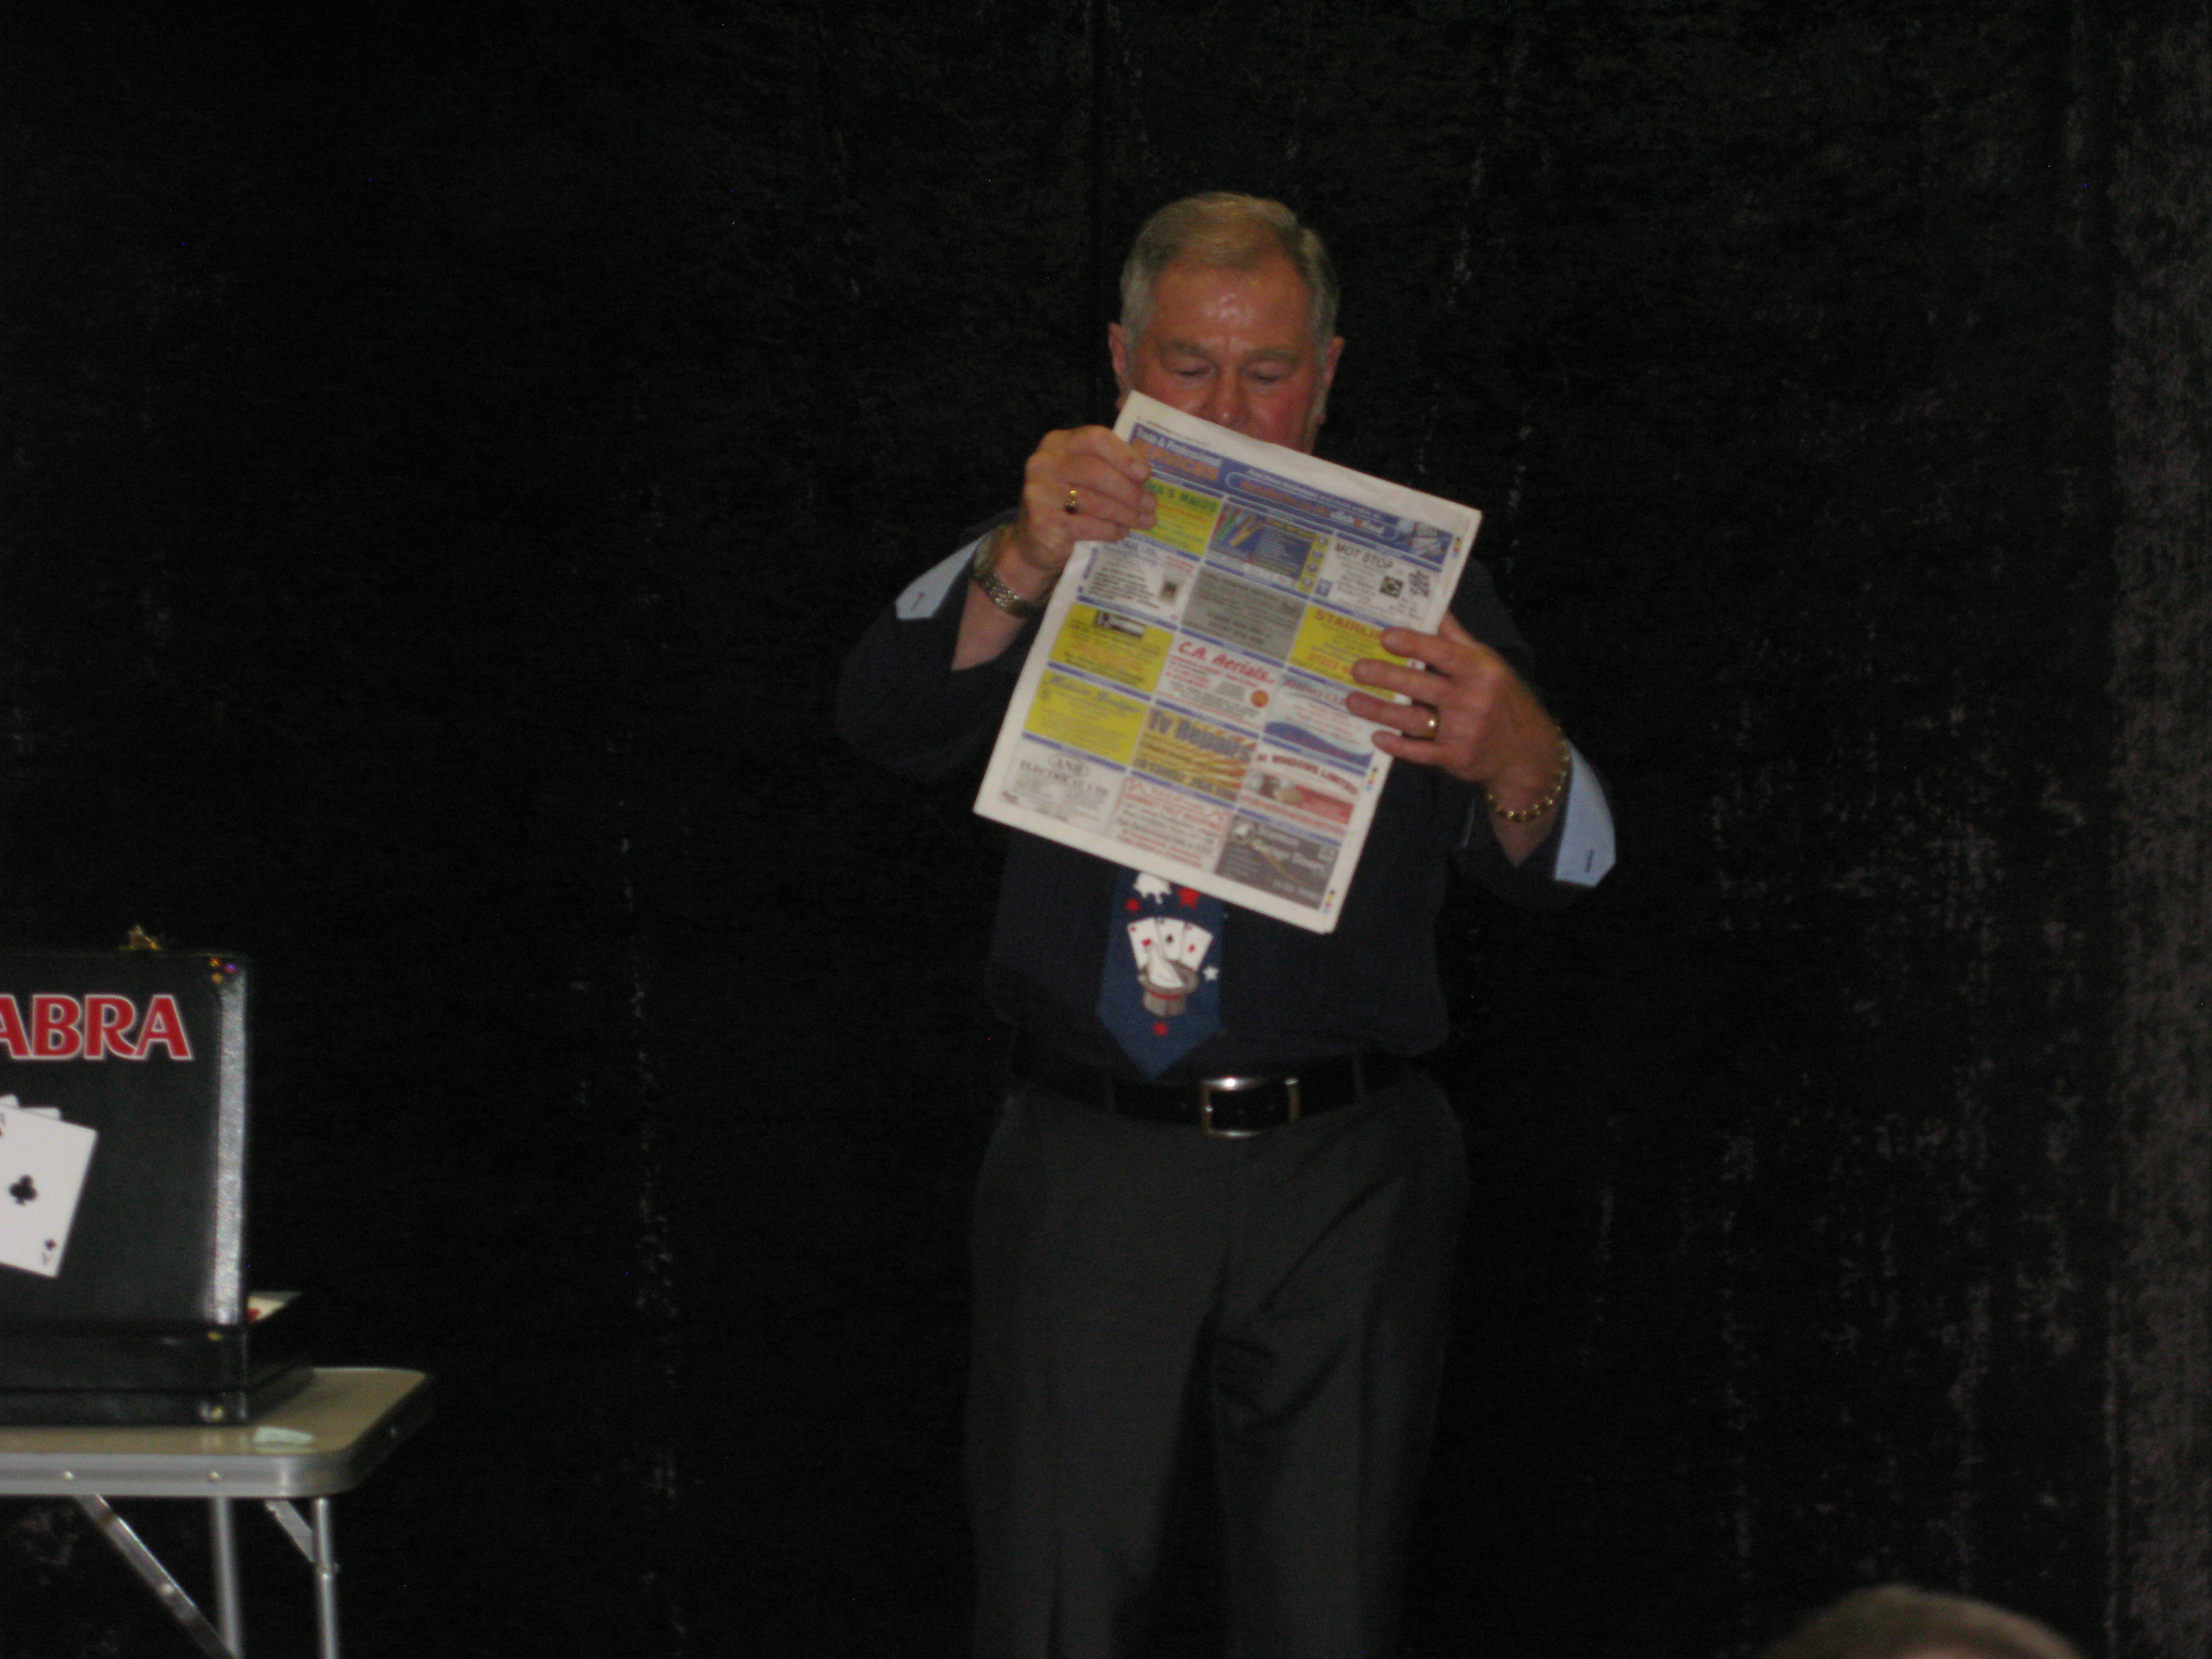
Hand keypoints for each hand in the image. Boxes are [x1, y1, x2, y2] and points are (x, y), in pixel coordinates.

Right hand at [998, 426, 1157, 588]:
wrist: (1036, 542)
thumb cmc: (1069, 504)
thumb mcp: (1086, 478)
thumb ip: (1110, 466)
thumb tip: (1147, 473)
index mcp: (1058, 443)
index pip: (1094, 438)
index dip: (1123, 455)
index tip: (1146, 473)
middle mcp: (1044, 463)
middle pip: (1095, 470)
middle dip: (1128, 490)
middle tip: (1150, 504)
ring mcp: (1039, 492)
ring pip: (1093, 500)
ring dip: (1124, 513)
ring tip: (1144, 521)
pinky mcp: (1041, 521)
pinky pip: (1085, 525)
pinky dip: (1109, 530)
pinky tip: (1121, 533)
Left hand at [1346, 613, 1561, 804]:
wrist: (1527, 751)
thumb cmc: (1502, 698)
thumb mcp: (1489, 664)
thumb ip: (1458, 640)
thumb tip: (1436, 608)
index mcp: (1480, 670)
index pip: (1443, 653)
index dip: (1413, 644)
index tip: (1385, 637)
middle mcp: (1472, 699)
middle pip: (1421, 685)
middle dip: (1386, 676)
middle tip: (1357, 669)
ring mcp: (1464, 731)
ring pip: (1414, 719)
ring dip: (1379, 711)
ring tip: (1352, 700)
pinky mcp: (1456, 758)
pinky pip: (1420, 752)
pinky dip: (1397, 745)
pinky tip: (1376, 737)